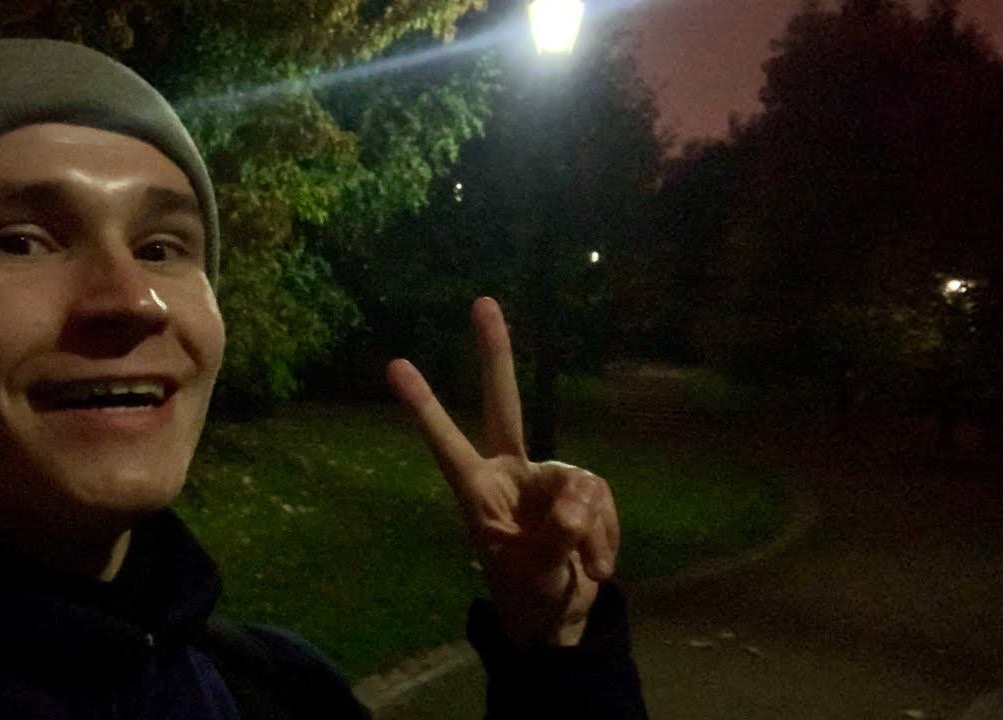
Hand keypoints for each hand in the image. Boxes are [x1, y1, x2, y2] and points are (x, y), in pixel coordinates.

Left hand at [387, 297, 619, 647]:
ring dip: (591, 528)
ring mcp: (546, 479)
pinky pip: (602, 498)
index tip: (395, 366)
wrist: (559, 619)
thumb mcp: (534, 573)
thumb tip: (579, 494)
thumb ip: (556, 534)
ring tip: (584, 568)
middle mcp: (510, 473)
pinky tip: (597, 567)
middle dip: (496, 355)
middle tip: (481, 303)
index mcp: (478, 491)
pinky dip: (607, 534)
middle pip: (503, 404)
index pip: (447, 442)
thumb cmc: (528, 595)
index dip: (425, 407)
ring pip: (579, 480)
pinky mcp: (581, 491)